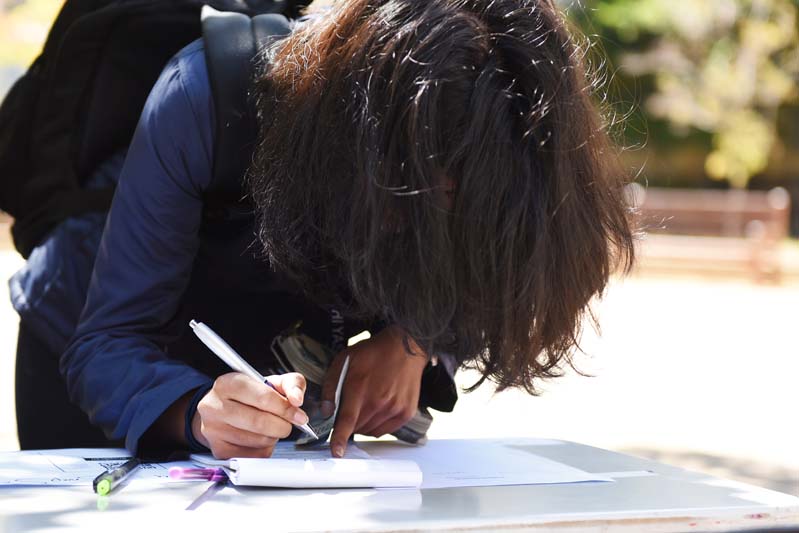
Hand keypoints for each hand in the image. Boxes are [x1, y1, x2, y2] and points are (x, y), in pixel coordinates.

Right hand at [192, 372, 308, 458]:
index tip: (299, 416)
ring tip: (269, 428)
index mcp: (228, 384)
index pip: (263, 397)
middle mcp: (215, 406)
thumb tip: (297, 399)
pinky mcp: (219, 451)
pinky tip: (259, 439)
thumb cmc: (249, 395)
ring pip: (259, 441)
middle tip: (287, 424)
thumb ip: (291, 384)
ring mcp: (214, 430)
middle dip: (282, 425)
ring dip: (273, 437)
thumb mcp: (271, 382)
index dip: (286, 408)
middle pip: (260, 422)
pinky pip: (253, 456)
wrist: (223, 409)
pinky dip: (264, 449)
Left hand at [322, 326, 427, 456]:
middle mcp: (379, 401)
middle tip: (352, 407)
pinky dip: (377, 425)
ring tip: (366, 404)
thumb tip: (327, 412)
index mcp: (360, 388)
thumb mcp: (344, 361)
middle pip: (357, 428)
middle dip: (349, 423)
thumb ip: (331, 387)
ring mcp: (395, 408)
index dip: (340, 438)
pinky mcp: (406, 413)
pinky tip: (377, 409)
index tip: (336, 453)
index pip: (348, 421)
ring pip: (370, 431)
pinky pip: (385, 430)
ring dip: (363, 425)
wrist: (405, 348)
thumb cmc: (373, 353)